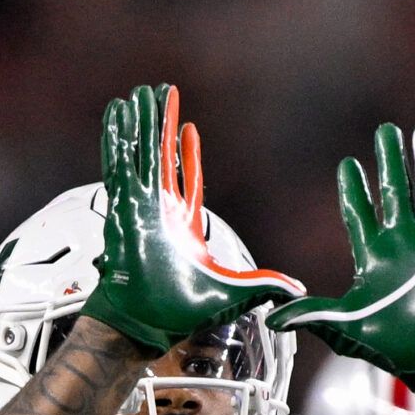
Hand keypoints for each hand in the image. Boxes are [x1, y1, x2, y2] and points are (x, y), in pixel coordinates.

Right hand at [83, 82, 298, 355]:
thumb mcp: (234, 292)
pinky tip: (116, 113)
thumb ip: (264, 285)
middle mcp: (161, 211)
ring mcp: (140, 205)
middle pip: (161, 156)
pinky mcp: (122, 206)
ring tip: (139, 93)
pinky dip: (116, 138)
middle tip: (161, 92)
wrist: (144, 322)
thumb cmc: (180, 313)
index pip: (188, 179)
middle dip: (161, 124)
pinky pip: (118, 164)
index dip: (189, 153)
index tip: (190, 128)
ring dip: (140, 124)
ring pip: (140, 153)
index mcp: (186, 225)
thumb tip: (298, 291)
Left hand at [272, 122, 414, 390]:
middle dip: (390, 161)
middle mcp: (403, 243)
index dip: (354, 191)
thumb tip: (272, 319)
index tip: (349, 165)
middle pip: (394, 192)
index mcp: (374, 258)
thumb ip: (312, 315)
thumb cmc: (394, 349)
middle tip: (385, 131)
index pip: (360, 215)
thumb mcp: (346, 329)